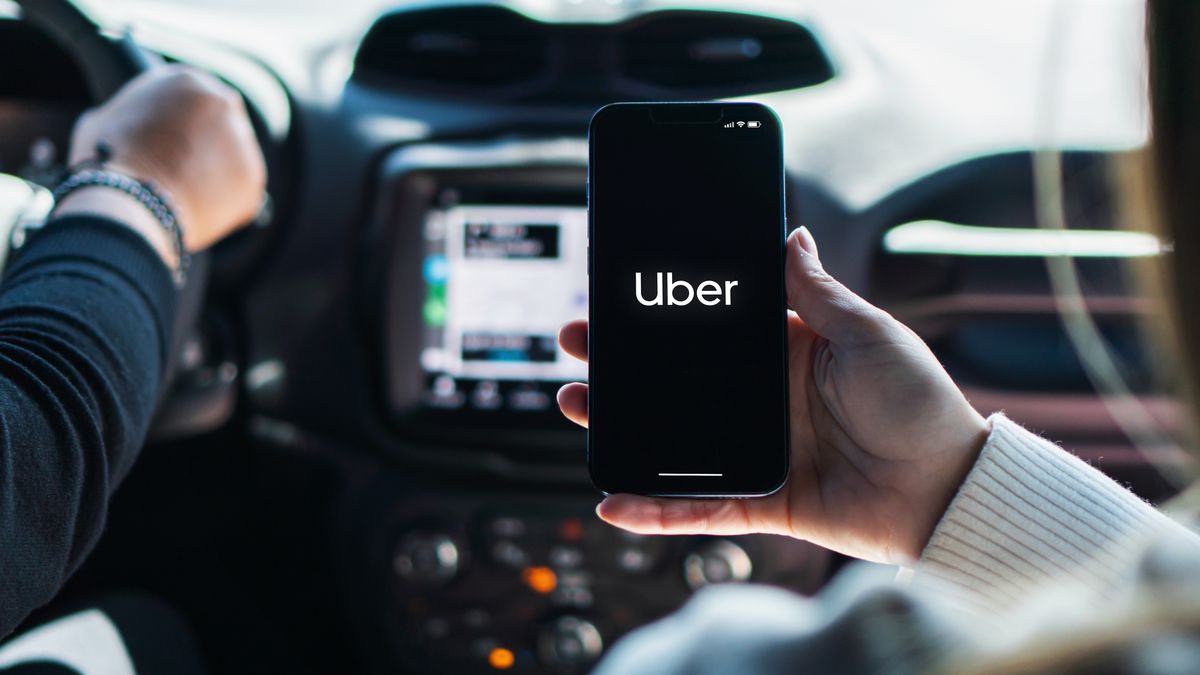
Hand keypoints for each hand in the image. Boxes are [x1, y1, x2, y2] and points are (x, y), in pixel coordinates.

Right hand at [63, 65, 265, 251]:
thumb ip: (129, 115)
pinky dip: (224, 203)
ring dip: (217, 174)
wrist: (130, 202)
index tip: (175, 140)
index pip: (192, 97)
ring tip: (185, 194)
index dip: (182, 121)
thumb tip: (126, 124)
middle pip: (219, 124)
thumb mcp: (104, 120)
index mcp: (187, 80)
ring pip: (233, 158)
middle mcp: (223, 103)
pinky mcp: (253, 178)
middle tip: (185, 168)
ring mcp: (243, 141)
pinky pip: (241, 191)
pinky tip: (198, 209)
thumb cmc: (109, 161)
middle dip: (206, 145)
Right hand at [557, 227, 990, 564]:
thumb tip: (791, 234)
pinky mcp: (764, 501)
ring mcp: (759, 452)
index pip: (709, 330)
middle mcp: (765, 402)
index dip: (662, 316)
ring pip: (673, 442)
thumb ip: (818, 291)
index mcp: (787, 354)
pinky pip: (700, 508)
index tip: (618, 299)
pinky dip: (657, 509)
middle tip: (576, 346)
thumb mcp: (868, 333)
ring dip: (621, 426)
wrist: (948, 488)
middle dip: (622, 365)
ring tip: (574, 403)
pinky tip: (613, 501)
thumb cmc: (920, 404)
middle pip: (677, 382)